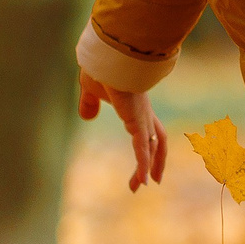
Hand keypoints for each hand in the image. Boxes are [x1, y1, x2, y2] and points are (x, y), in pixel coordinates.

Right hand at [78, 70, 166, 191]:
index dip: (147, 145)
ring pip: (151, 148)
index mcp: (135, 106)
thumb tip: (87, 117)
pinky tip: (143, 180)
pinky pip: (143, 148)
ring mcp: (142, 118)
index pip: (146, 129)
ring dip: (149, 167)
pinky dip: (143, 165)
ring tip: (144, 185)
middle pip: (157, 141)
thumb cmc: (101, 67)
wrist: (109, 57)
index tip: (142, 155)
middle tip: (153, 180)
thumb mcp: (91, 89)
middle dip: (156, 160)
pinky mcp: (137, 121)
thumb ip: (89, 103)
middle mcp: (143, 113)